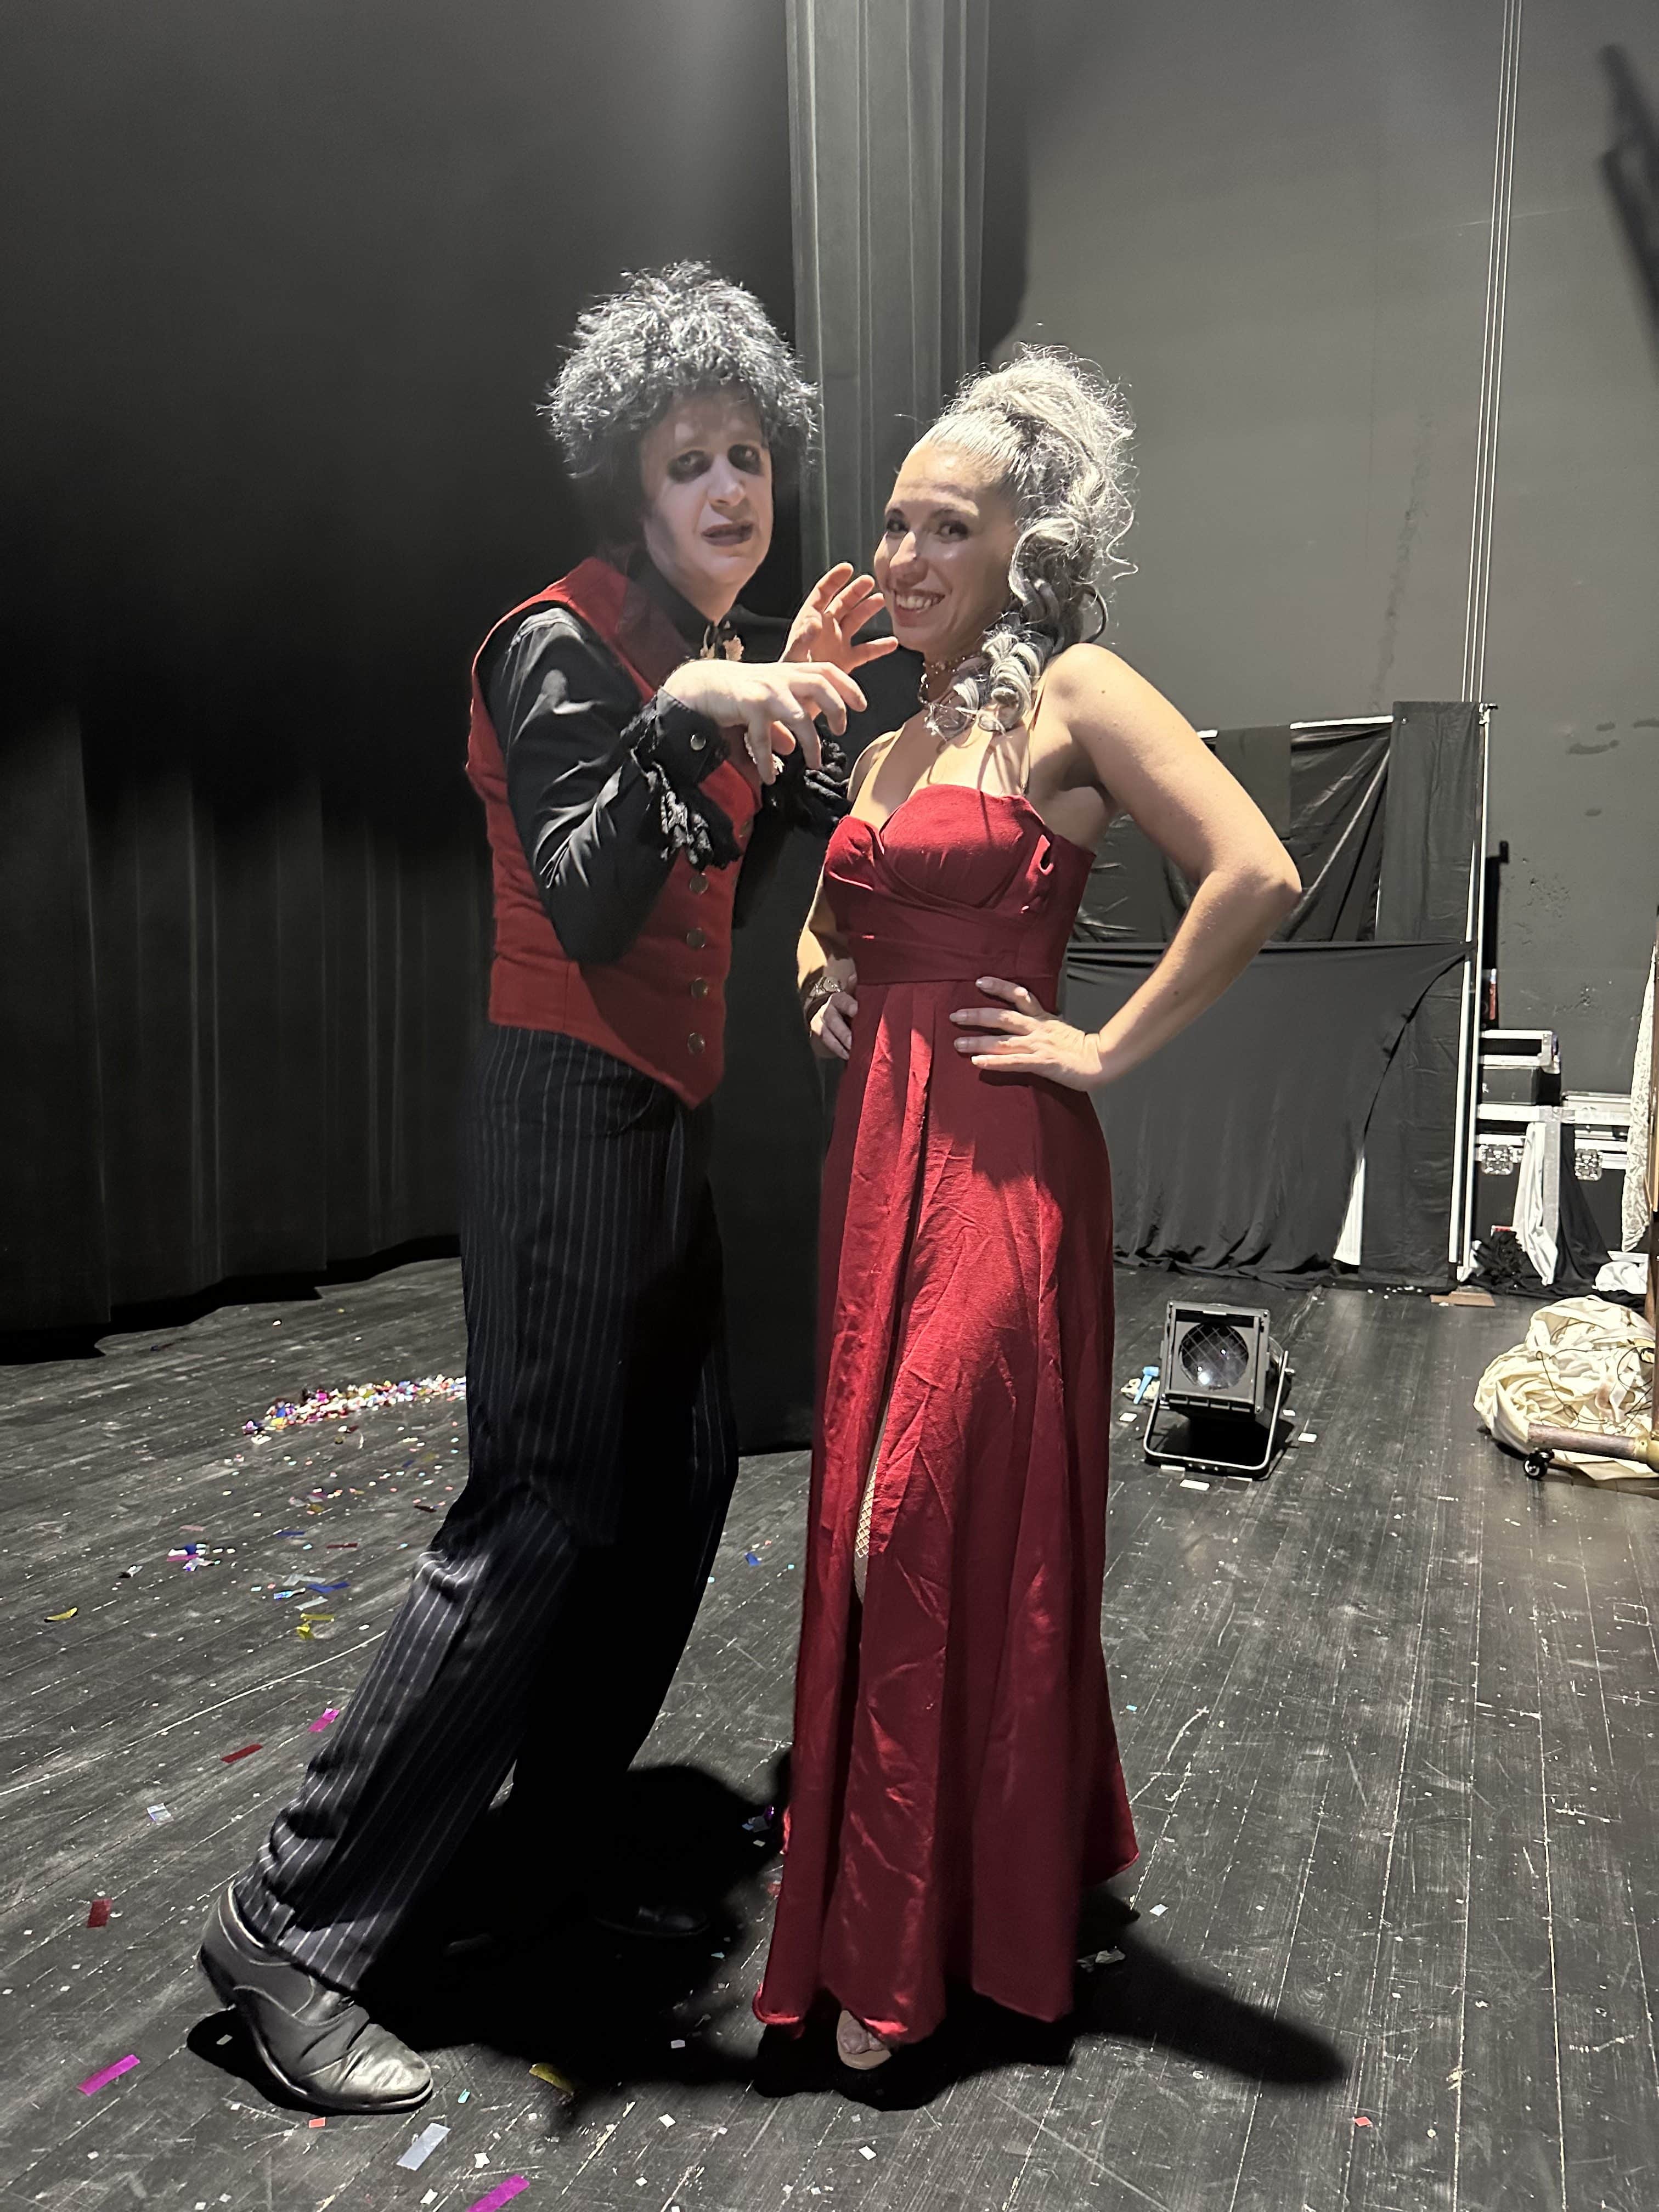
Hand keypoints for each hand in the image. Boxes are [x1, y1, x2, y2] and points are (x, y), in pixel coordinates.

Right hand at [661, 660, 864, 784]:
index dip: (848, 686)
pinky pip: (762, 737)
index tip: (862, 706)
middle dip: (836, 708)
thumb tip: (792, 748)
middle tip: (841, 731)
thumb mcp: (769, 705)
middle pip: (820, 685)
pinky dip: (766, 760)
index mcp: (791, 672)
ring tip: (813, 764)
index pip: (827, 671)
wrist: (705, 685)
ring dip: (810, 743)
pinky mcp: (748, 706)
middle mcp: (782, 678)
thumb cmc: (742, 693)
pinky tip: (769, 776)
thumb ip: (783, 724)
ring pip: (799, 716)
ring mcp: (766, 691)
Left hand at [784, 564, 899, 675]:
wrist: (795, 703)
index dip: (834, 580)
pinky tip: (893, 642)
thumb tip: (815, 621)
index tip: (847, 568)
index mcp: (810, 622)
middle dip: (855, 591)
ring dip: (867, 610)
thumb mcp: (793, 656)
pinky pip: (866, 651)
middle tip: (869, 580)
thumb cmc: (788, 680)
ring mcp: (837, 644)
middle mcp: (825, 630)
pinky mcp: (846, 662)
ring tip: (880, 599)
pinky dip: (879, 647)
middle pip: (842, 603)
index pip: (822, 594)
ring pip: (855, 621)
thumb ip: (803, 638)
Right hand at [804, 959, 858, 1060]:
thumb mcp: (852, 995)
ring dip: (841, 1045)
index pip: (843, 1001)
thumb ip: (856, 988)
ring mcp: (820, 1023)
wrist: (826, 1010)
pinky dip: (838, 1051)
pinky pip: (828, 1044)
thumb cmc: (846, 1005)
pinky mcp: (818, 1034)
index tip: (857, 1012)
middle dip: (845, 1033)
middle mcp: (827, 1009)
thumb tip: (855, 976)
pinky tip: (848, 1056)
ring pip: (828, 1035)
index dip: (850, 1006)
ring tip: (853, 1053)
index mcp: (838, 998)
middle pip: (834, 1022)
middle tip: (855, 1041)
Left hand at [950, 977, 1108, 1089]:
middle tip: (956, 1015)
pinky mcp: (1042, 1063)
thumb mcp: (1061, 1028)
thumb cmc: (1082, 1048)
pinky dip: (994, 1062)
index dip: (999, 987)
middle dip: (977, 1016)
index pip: (1019, 995)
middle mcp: (1038, 1028)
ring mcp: (1039, 1045)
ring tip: (958, 1043)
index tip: (980, 982)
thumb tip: (1028, 1023)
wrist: (1102, 1060)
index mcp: (1043, 1018)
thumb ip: (1043, 1025)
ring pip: (1003, 1040)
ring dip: (978, 1041)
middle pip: (1003, 1017)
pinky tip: (978, 1063)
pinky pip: (1014, 1062)